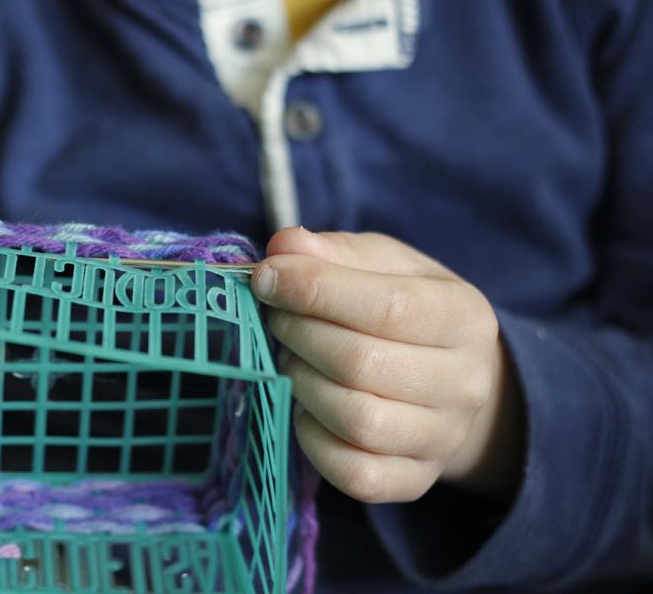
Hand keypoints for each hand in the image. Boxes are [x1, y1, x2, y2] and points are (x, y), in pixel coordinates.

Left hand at [252, 228, 523, 502]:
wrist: (452, 380)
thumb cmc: (408, 311)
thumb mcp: (383, 265)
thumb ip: (335, 253)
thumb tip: (284, 248)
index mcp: (464, 317)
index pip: (388, 307)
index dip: (314, 291)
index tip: (265, 277)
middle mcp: (465, 383)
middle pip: (361, 364)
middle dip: (299, 334)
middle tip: (275, 317)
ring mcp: (442, 439)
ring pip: (356, 421)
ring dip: (302, 383)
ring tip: (290, 358)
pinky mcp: (413, 481)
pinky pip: (352, 473)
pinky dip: (312, 438)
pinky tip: (304, 406)